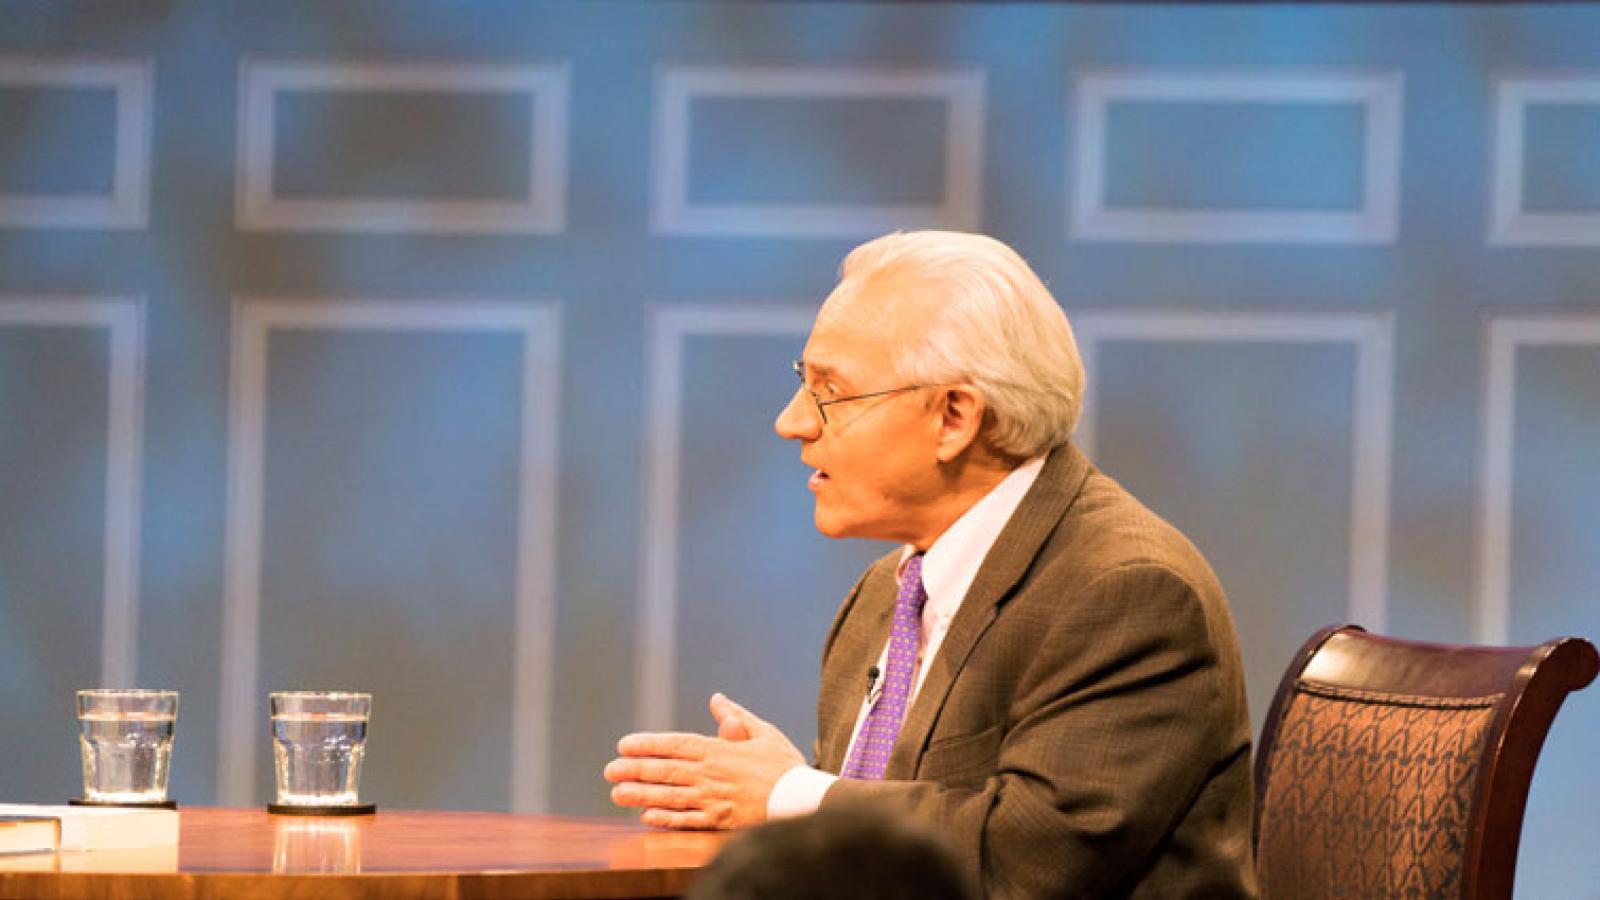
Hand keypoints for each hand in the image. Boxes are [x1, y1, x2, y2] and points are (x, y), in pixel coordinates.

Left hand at [604, 693, 804, 829]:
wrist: (803, 799)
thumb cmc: (785, 765)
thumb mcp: (763, 733)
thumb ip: (736, 717)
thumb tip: (716, 699)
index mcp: (719, 750)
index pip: (676, 744)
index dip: (649, 744)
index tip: (625, 744)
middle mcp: (711, 774)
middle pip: (666, 771)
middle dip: (635, 770)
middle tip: (609, 770)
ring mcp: (713, 799)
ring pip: (670, 796)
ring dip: (641, 794)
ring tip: (617, 793)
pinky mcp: (720, 821)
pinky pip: (687, 820)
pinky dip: (665, 818)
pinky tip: (646, 816)